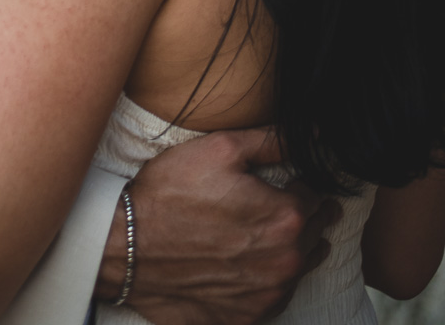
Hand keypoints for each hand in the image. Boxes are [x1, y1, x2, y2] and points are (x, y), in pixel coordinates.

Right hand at [95, 129, 339, 324]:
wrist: (128, 247)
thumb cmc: (171, 194)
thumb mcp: (222, 148)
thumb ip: (273, 141)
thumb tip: (315, 137)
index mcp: (284, 217)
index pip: (317, 198)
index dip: (304, 185)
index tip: (291, 181)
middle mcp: (284, 262)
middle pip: (313, 235)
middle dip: (304, 218)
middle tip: (280, 205)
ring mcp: (266, 296)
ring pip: (298, 268)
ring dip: (290, 250)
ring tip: (266, 233)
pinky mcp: (246, 318)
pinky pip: (272, 297)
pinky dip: (266, 280)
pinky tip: (247, 264)